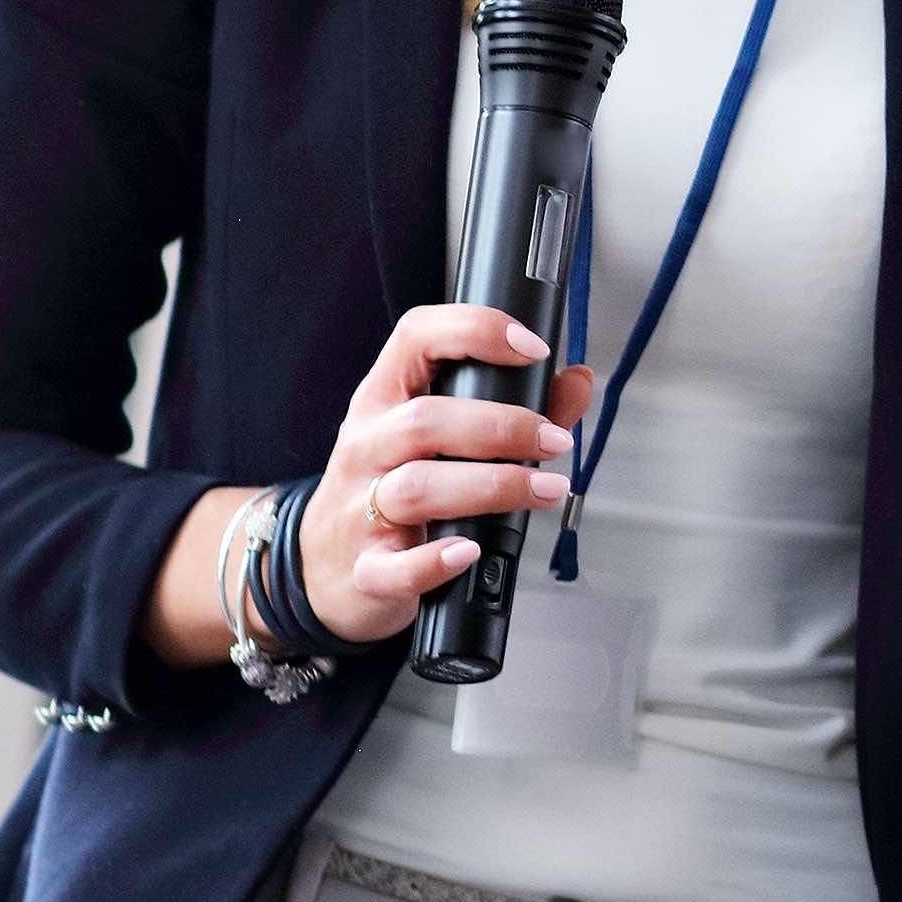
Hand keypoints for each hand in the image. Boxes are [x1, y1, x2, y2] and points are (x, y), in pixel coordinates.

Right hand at [297, 303, 598, 644]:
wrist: (325, 570)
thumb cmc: (394, 491)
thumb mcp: (439, 441)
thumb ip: (516, 408)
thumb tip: (576, 381)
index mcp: (385, 400)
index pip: (415, 338)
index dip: (476, 330)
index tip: (532, 349)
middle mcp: (367, 445)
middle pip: (425, 420)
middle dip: (503, 426)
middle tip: (556, 442)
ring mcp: (358, 507)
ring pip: (418, 487)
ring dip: (494, 486)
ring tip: (546, 490)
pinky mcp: (364, 569)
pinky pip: (394, 567)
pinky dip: (435, 562)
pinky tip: (470, 551)